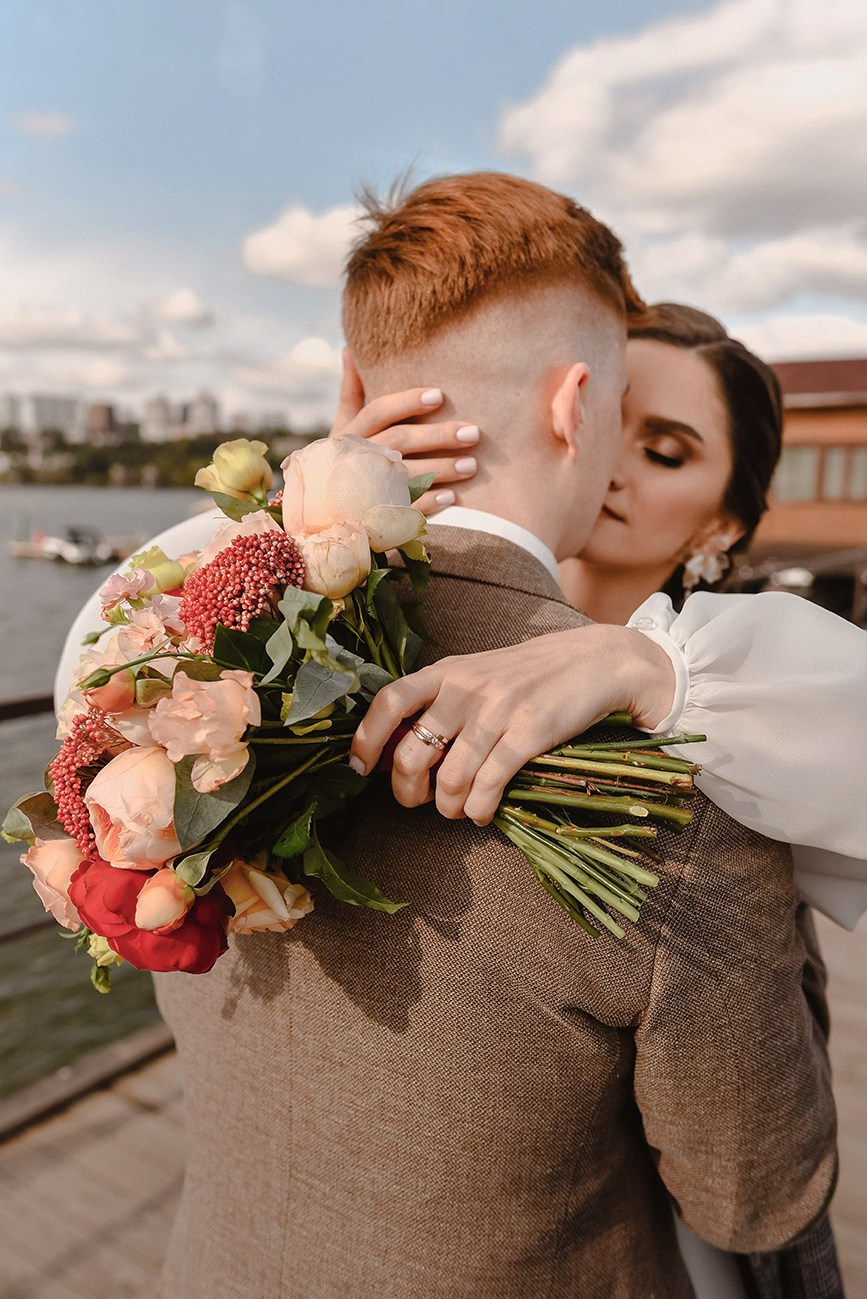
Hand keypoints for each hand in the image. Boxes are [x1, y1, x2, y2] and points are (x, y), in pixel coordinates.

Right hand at [332, 350, 479, 513]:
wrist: (326, 514)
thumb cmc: (342, 462)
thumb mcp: (341, 428)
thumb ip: (351, 392)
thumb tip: (349, 349)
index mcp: (350, 434)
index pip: (379, 411)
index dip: (407, 401)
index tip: (439, 396)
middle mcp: (356, 458)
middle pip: (398, 441)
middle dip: (437, 436)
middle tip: (473, 432)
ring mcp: (365, 487)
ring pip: (405, 474)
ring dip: (441, 469)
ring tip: (473, 465)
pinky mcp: (375, 515)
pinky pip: (404, 508)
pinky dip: (428, 502)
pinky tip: (452, 496)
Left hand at [349, 625, 676, 823]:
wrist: (594, 661)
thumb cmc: (528, 675)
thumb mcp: (476, 674)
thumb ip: (440, 701)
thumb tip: (398, 748)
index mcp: (447, 671)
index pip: (389, 702)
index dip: (366, 739)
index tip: (360, 767)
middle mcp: (465, 689)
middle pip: (410, 753)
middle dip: (406, 791)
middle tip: (417, 802)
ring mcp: (497, 711)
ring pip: (449, 779)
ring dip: (447, 808)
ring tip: (458, 810)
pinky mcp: (529, 733)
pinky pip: (488, 785)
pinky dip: (479, 810)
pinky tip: (483, 812)